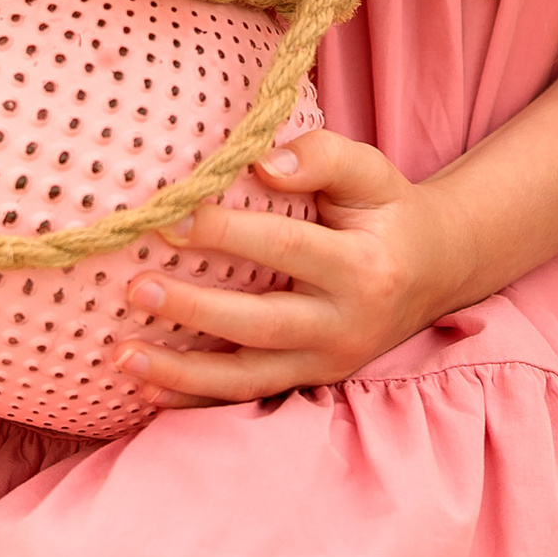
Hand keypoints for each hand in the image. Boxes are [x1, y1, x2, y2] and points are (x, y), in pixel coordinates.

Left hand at [110, 128, 453, 404]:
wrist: (436, 272)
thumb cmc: (389, 213)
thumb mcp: (372, 172)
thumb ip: (324, 156)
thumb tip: (263, 164)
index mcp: (363, 267)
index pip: (284, 248)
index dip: (225, 234)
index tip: (169, 217)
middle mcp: (346, 324)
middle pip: (259, 323)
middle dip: (193, 309)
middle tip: (134, 287)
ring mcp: (328, 362)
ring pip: (248, 377)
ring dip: (181, 373)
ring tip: (121, 357)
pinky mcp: (311, 381)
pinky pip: (248, 397)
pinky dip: (195, 400)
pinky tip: (145, 392)